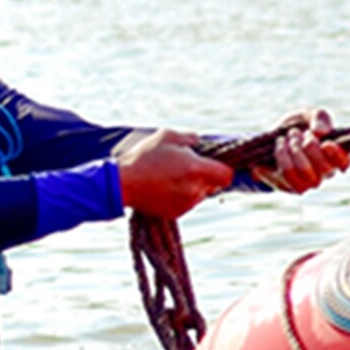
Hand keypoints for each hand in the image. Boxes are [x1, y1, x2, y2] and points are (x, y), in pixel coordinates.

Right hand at [116, 128, 237, 218]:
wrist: (122, 183)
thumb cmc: (143, 157)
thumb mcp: (167, 136)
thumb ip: (190, 138)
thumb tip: (200, 142)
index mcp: (196, 169)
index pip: (227, 175)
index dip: (223, 169)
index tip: (214, 164)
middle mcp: (194, 189)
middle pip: (214, 185)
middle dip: (206, 176)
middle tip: (188, 167)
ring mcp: (186, 204)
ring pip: (201, 194)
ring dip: (193, 186)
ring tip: (172, 176)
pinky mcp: (176, 213)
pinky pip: (188, 203)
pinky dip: (182, 196)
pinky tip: (165, 187)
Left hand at [255, 111, 349, 193]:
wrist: (271, 138)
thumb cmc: (298, 126)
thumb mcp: (309, 115)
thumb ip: (320, 118)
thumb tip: (320, 131)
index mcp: (334, 155)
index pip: (344, 162)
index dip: (338, 155)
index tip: (327, 143)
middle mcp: (323, 173)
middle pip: (326, 169)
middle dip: (310, 148)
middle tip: (296, 132)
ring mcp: (307, 182)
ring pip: (309, 177)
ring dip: (296, 153)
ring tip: (288, 137)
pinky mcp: (288, 186)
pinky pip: (288, 177)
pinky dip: (283, 157)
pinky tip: (280, 144)